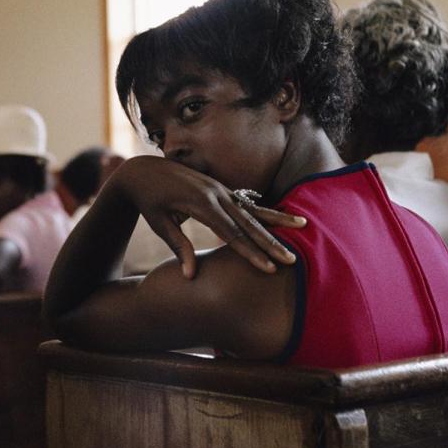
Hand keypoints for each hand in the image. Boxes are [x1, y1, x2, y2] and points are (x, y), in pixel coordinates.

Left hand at [109, 156, 305, 278]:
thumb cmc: (149, 201)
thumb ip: (178, 246)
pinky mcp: (221, 188)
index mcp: (201, 204)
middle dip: (271, 242)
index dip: (251, 252)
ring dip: (278, 220)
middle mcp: (216, 195)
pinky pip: (248, 202)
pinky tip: (283, 216)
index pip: (232, 234)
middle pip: (249, 223)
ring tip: (304, 225)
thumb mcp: (159, 223)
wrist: (144, 171)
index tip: (268, 268)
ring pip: (254, 209)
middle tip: (291, 259)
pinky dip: (266, 210)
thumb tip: (190, 276)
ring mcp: (221, 189)